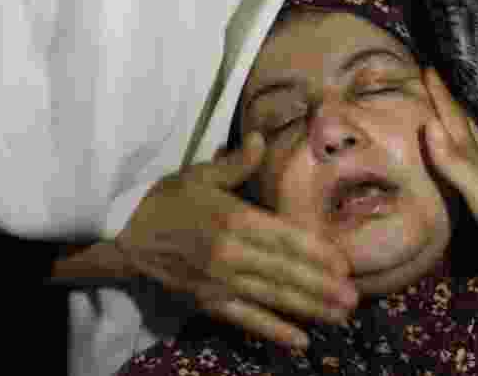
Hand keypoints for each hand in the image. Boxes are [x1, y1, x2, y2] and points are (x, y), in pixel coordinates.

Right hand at [115, 132, 357, 348]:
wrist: (124, 234)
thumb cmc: (168, 200)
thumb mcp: (201, 174)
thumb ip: (237, 162)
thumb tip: (263, 138)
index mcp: (233, 218)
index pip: (284, 238)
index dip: (316, 253)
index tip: (344, 264)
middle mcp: (230, 253)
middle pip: (284, 272)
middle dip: (321, 286)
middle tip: (353, 297)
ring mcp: (219, 281)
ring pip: (271, 297)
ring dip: (308, 308)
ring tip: (339, 316)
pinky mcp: (207, 301)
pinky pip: (245, 318)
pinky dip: (272, 330)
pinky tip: (300, 340)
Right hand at [420, 68, 477, 292]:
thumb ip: (456, 163)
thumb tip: (429, 125)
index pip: (454, 121)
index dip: (440, 97)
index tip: (426, 68)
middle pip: (462, 126)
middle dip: (445, 104)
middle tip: (430, 83)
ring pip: (467, 144)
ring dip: (453, 127)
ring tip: (440, 116)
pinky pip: (468, 166)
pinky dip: (458, 155)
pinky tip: (460, 163)